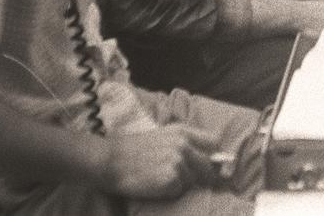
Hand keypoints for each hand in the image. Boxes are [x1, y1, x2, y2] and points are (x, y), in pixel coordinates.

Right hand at [104, 124, 219, 198]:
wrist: (109, 160)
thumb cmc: (131, 149)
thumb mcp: (160, 135)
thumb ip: (183, 142)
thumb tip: (206, 155)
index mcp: (182, 131)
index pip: (214, 142)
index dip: (214, 155)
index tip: (212, 165)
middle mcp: (184, 144)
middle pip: (209, 166)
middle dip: (204, 176)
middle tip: (189, 181)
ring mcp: (179, 161)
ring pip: (192, 181)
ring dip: (181, 184)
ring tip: (160, 179)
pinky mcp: (172, 178)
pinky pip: (179, 191)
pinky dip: (171, 192)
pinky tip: (156, 186)